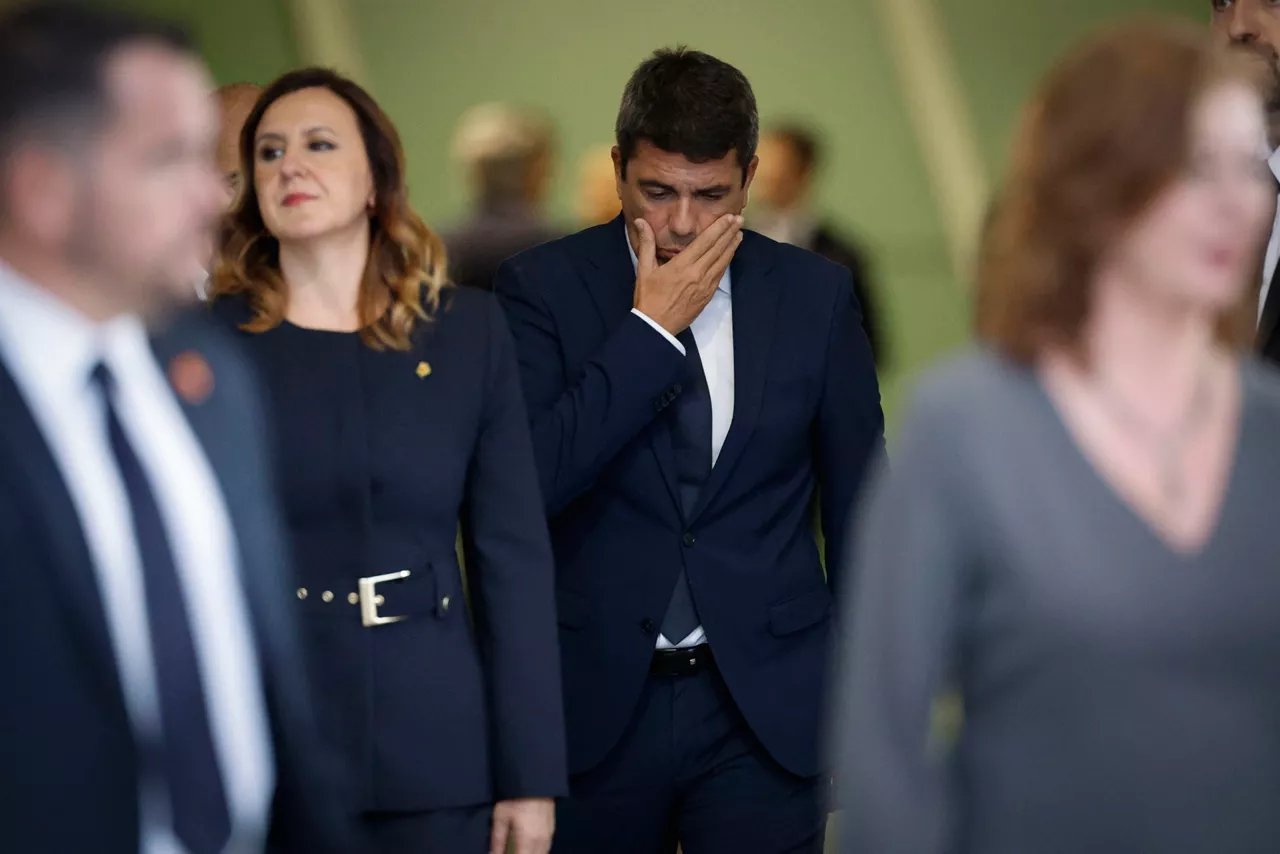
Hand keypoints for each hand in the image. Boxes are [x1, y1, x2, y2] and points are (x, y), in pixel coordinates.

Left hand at [490, 797, 554, 853]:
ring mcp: (549, 835)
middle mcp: (542, 842)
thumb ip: (497, 841)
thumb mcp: (500, 817)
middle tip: (510, 851)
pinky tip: (528, 848)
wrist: (534, 778)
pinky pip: (545, 848)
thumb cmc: (514, 797)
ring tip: (518, 849)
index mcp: (528, 841)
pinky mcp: (552, 829)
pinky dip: (537, 852)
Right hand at [632, 213, 742, 334]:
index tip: (729, 217)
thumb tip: (641, 222)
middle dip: (729, 232)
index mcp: (682, 265)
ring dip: (732, 246)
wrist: (656, 326)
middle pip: (718, 249)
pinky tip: (730, 255)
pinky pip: (720, 275)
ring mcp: (705, 285)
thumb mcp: (644, 269)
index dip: (719, 227)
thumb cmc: (648, 298)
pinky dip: (727, 262)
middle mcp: (697, 273)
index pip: (705, 241)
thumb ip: (647, 243)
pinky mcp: (708, 295)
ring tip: (739, 233)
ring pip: (722, 261)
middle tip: (739, 219)